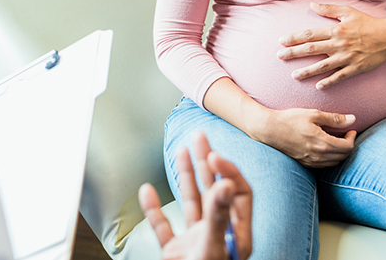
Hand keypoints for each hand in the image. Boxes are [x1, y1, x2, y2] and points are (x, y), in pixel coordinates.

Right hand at [139, 131, 251, 259]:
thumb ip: (217, 215)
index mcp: (235, 233)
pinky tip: (147, 192)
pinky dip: (153, 209)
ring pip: (190, 202)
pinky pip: (163, 226)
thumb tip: (225, 183)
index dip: (227, 171)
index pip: (238, 193)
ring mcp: (195, 241)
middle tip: (199, 136)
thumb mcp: (214, 246)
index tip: (213, 155)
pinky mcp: (175, 251)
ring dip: (185, 176)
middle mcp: (217, 233)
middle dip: (205, 161)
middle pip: (214, 190)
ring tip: (181, 150)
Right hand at [251, 107, 356, 167]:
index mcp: (323, 143)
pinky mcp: (304, 163)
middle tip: (345, 134)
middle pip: (343, 156)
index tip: (350, 129)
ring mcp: (311, 162)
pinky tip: (325, 147)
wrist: (269, 130)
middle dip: (348, 145)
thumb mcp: (313, 114)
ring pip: (334, 162)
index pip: (348, 147)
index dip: (352, 138)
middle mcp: (319, 156)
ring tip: (336, 140)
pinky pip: (324, 165)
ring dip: (339, 153)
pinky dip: (329, 158)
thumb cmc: (290, 119)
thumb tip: (353, 119)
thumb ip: (334, 118)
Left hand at [278, 2, 385, 89]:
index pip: (310, 34)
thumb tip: (311, 5)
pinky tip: (318, 87)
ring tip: (294, 76)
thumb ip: (329, 9)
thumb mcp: (348, 12)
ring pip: (323, 66)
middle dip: (294, 53)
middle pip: (311, 49)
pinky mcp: (355, 68)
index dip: (294, 38)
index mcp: (335, 30)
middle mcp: (338, 44)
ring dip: (307, 71)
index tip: (281, 41)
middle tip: (279, 56)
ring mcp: (347, 57)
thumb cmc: (367, 23)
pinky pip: (340, 76)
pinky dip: (329, 82)